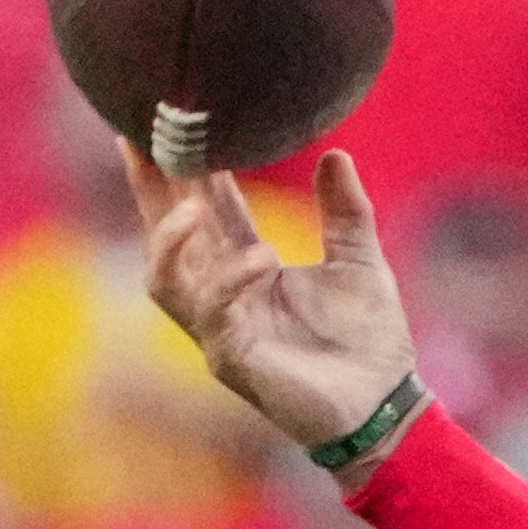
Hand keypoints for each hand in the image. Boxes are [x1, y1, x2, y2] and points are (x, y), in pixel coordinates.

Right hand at [122, 144, 416, 463]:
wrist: (386, 406)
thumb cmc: (369, 341)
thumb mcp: (361, 262)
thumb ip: (345, 212)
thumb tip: (335, 154)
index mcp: (247, 267)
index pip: (205, 211)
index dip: (186, 171)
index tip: (174, 122)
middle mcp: (223, 295)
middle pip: (166, 236)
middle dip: (150, 191)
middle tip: (141, 140)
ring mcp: (220, 330)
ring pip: (165, 279)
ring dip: (170, 239)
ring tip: (193, 205)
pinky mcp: (231, 361)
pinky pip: (212, 315)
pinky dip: (230, 282)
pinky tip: (263, 258)